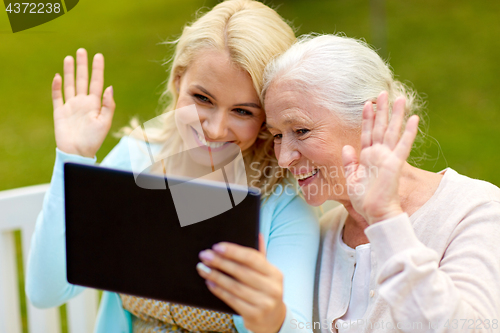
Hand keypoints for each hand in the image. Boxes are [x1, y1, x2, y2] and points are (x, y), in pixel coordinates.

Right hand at [52, 48, 114, 157]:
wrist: (78, 152)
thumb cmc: (94, 140)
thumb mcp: (105, 123)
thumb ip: (108, 105)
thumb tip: (110, 87)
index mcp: (95, 104)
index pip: (97, 83)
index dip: (97, 70)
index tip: (98, 56)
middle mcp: (83, 103)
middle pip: (82, 80)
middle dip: (82, 66)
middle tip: (82, 51)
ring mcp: (71, 106)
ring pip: (70, 85)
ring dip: (69, 72)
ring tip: (69, 58)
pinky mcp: (60, 112)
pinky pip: (57, 97)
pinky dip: (57, 86)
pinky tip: (58, 76)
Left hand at [196, 235, 285, 332]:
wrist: (273, 319)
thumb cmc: (265, 290)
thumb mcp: (266, 274)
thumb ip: (260, 256)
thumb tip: (257, 234)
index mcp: (274, 273)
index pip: (252, 258)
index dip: (233, 251)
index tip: (217, 247)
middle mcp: (272, 288)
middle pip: (241, 271)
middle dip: (220, 262)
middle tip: (204, 256)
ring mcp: (264, 303)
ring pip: (234, 286)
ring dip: (215, 276)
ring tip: (203, 268)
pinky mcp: (254, 315)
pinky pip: (231, 300)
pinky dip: (218, 290)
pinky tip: (209, 283)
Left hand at [341, 91, 418, 224]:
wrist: (375, 213)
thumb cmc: (364, 200)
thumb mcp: (351, 180)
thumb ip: (350, 163)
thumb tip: (346, 147)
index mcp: (367, 157)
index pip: (367, 133)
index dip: (367, 118)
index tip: (366, 103)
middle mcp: (378, 154)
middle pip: (380, 127)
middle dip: (381, 110)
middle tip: (382, 92)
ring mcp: (388, 157)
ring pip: (392, 131)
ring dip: (396, 115)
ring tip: (399, 98)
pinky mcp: (395, 163)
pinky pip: (403, 145)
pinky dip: (409, 132)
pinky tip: (414, 119)